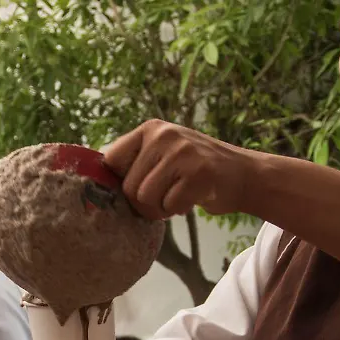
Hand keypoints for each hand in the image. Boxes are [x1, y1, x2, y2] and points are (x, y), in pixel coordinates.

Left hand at [104, 119, 253, 220]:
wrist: (245, 175)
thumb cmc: (196, 171)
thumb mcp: (164, 154)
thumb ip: (136, 162)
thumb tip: (94, 185)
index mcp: (151, 129)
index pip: (111, 160)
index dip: (120, 183)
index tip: (139, 187)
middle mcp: (164, 135)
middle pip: (128, 187)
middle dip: (144, 203)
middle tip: (166, 196)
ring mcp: (183, 152)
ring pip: (146, 199)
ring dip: (160, 209)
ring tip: (177, 196)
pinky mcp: (199, 173)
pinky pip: (170, 206)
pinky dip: (178, 210)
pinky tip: (192, 198)